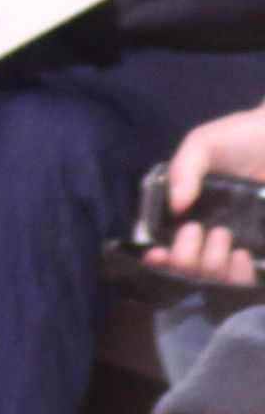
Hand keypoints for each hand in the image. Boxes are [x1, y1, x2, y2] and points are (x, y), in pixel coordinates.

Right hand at [145, 104, 264, 283]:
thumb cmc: (241, 137)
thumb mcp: (203, 144)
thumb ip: (183, 168)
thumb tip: (176, 205)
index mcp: (187, 210)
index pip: (164, 244)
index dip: (158, 258)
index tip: (159, 255)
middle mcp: (208, 231)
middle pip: (188, 267)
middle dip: (187, 259)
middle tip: (197, 232)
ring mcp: (237, 242)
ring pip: (216, 277)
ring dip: (214, 267)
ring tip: (225, 241)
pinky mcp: (260, 247)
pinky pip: (248, 276)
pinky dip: (241, 275)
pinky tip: (243, 256)